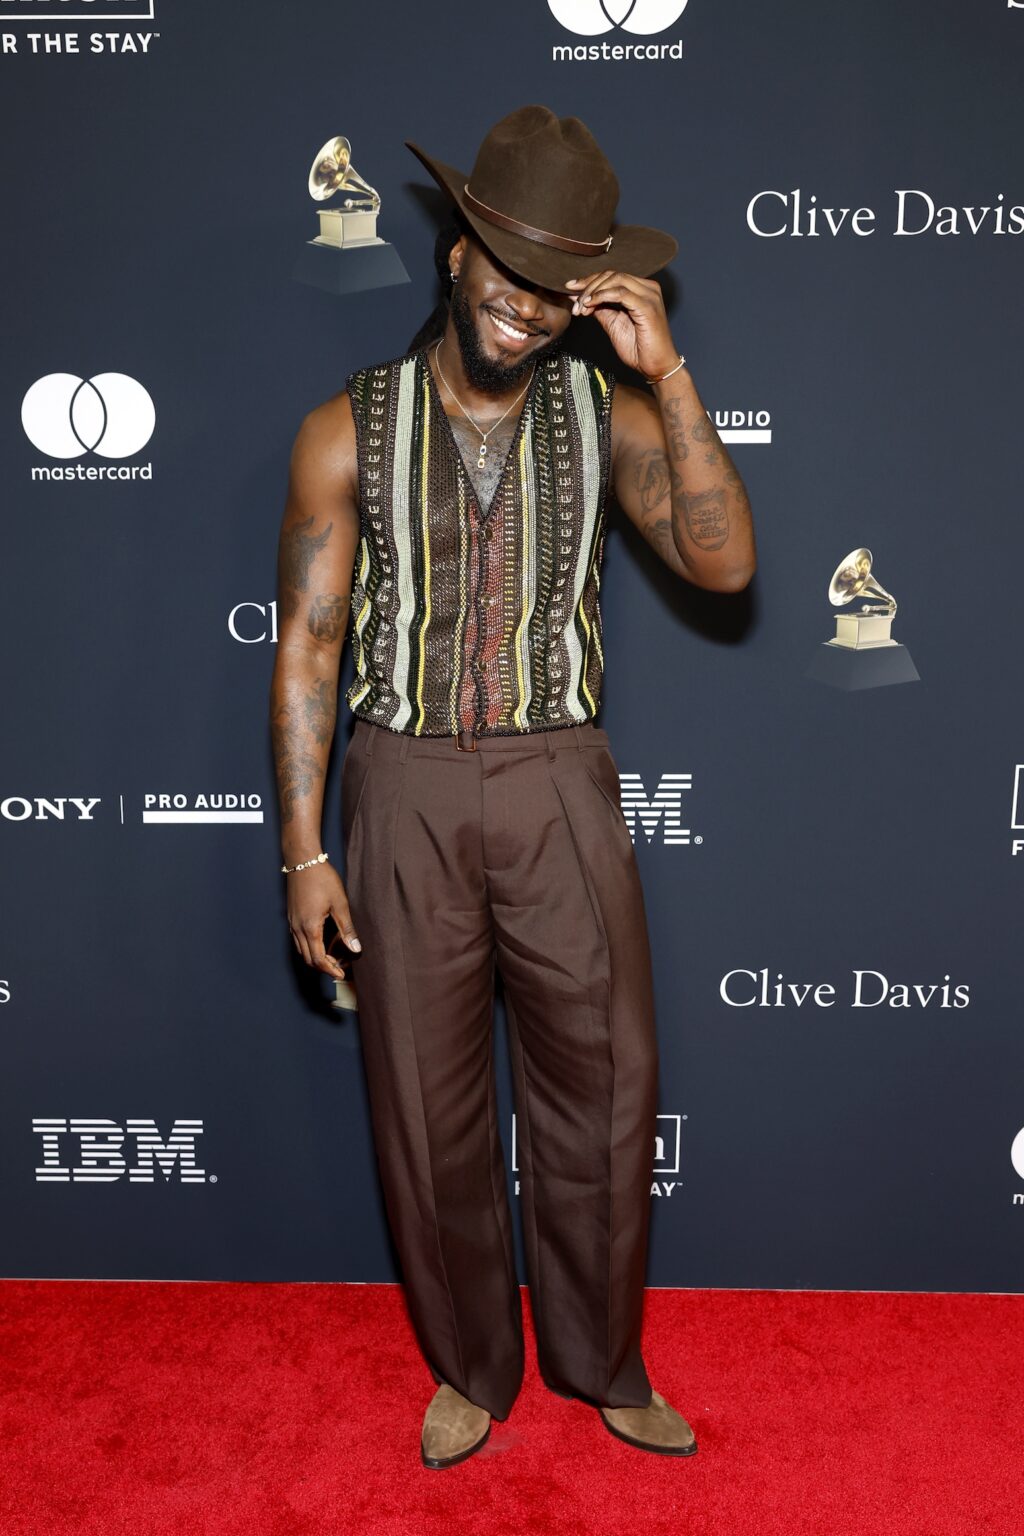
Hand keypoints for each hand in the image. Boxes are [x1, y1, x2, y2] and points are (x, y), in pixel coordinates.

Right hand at [285, 862, 361, 980]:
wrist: (302, 860)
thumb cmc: (321, 878)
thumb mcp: (340, 903)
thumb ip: (347, 928)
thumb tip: (356, 948)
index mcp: (310, 928)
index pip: (318, 959)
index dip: (330, 970)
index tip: (341, 975)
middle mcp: (297, 929)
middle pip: (308, 959)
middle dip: (323, 967)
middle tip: (339, 969)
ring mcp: (292, 923)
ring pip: (301, 951)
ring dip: (316, 958)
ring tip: (332, 958)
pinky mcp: (291, 917)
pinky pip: (298, 940)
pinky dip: (309, 948)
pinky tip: (321, 943)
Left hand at [565, 271, 679, 379]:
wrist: (656, 367)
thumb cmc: (638, 348)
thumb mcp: (612, 323)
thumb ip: (598, 308)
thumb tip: (577, 297)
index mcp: (641, 289)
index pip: (612, 276)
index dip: (589, 280)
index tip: (570, 288)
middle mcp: (648, 288)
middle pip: (612, 275)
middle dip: (588, 286)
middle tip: (575, 304)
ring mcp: (649, 295)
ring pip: (615, 280)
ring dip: (593, 292)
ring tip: (582, 308)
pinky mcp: (648, 306)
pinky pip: (621, 293)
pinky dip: (602, 296)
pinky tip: (590, 305)